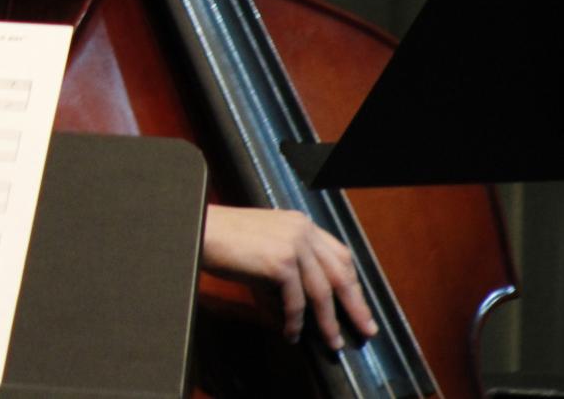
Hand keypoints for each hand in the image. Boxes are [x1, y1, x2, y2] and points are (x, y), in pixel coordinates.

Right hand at [201, 204, 379, 350]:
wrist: (197, 231)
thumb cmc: (222, 239)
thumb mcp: (263, 245)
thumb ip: (288, 264)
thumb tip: (304, 302)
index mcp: (300, 222)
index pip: (339, 254)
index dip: (352, 282)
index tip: (358, 303)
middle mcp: (302, 229)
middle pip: (340, 273)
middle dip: (355, 305)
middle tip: (366, 328)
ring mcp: (293, 245)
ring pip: (322, 291)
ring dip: (328, 321)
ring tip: (333, 341)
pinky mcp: (280, 263)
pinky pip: (296, 301)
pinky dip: (296, 321)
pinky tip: (292, 333)